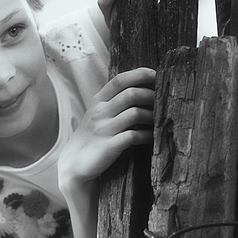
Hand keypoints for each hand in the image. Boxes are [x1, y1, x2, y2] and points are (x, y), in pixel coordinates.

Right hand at [58, 66, 155, 191]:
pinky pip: (134, 136)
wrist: (75, 162)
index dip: (139, 74)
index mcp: (98, 101)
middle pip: (131, 95)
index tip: (156, 75)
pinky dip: (147, 135)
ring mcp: (104, 129)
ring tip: (159, 120)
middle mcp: (100, 112)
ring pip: (135, 114)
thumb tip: (143, 88)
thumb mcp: (99, 113)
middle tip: (162, 101)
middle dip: (151, 95)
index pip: (120, 80)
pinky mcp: (110, 146)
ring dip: (152, 116)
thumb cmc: (93, 135)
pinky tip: (152, 137)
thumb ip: (115, 100)